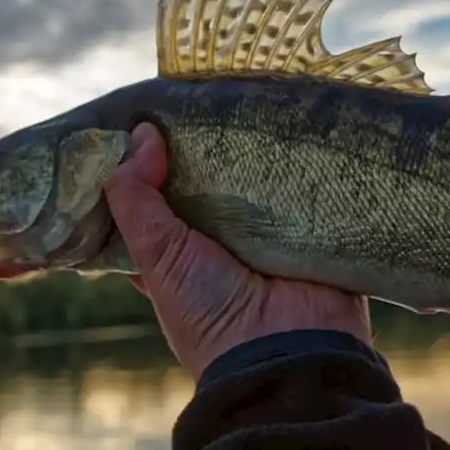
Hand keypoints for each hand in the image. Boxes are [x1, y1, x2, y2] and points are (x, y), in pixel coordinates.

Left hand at [102, 122, 371, 379]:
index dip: (151, 165)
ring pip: (259, 181)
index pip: (160, 201)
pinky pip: (308, 187)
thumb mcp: (157, 256)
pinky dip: (303, 163)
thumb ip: (135, 197)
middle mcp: (224, 245)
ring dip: (257, 150)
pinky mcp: (314, 230)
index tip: (149, 117)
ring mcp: (272, 237)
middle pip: (210, 183)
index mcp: (180, 256)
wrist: (289, 350)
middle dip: (207, 148)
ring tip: (251, 99)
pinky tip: (295, 124)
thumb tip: (140, 134)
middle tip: (204, 98)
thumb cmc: (211, 313)